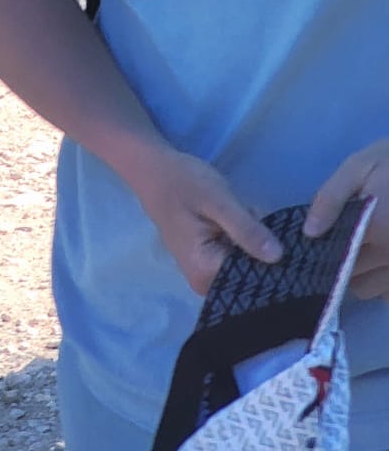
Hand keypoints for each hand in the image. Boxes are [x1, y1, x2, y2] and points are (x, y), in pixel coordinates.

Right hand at [129, 146, 282, 295]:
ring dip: (258, 250)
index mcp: (204, 272)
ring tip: (270, 229)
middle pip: (250, 279)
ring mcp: (204, 273)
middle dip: (268, 257)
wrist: (152, 168)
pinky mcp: (207, 261)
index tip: (298, 254)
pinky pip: (237, 260)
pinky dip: (248, 245)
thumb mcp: (217, 200)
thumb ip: (246, 229)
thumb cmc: (182, 182)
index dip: (278, 268)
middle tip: (281, 233)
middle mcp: (204, 281)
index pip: (254, 282)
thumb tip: (279, 257)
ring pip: (246, 269)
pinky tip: (253, 228)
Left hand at [306, 141, 388, 299]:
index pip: (337, 260)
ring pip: (374, 291)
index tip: (316, 247)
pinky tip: (381, 259)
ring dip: (364, 278)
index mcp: (375, 230)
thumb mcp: (358, 167)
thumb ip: (331, 199)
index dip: (323, 256)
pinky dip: (384, 283)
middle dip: (342, 266)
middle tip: (339, 246)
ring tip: (361, 252)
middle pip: (354, 279)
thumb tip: (310, 233)